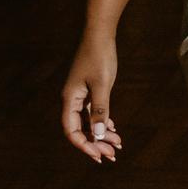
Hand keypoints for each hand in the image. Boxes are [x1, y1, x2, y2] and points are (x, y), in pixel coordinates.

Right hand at [61, 36, 123, 162]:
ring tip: (117, 145)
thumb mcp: (102, 85)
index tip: (98, 155)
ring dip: (102, 134)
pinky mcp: (89, 89)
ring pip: (89, 122)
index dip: (84, 145)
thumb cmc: (99, 57)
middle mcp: (72, 100)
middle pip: (81, 129)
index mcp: (70, 99)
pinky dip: (103, 122)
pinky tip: (113, 129)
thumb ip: (100, 110)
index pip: (71, 131)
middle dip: (96, 143)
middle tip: (112, 155)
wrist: (100, 34)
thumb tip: (98, 135)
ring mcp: (81, 95)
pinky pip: (93, 112)